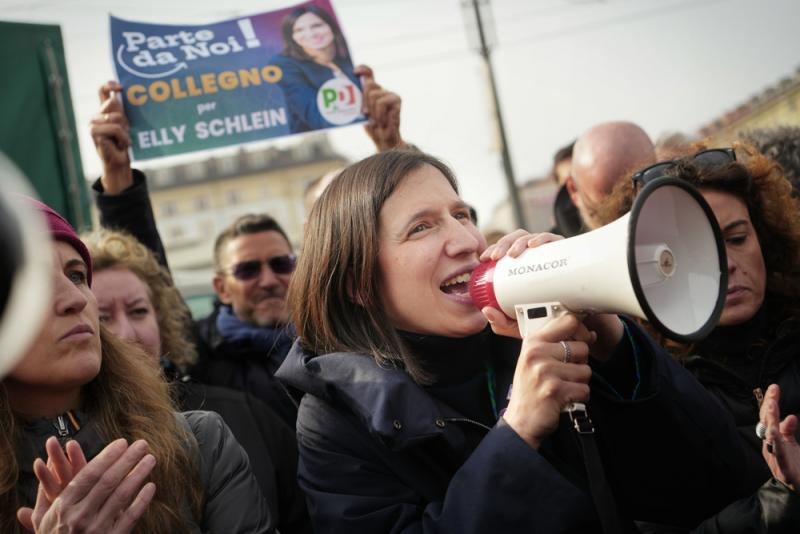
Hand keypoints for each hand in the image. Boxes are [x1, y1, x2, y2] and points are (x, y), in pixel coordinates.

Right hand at [17, 437, 155, 532]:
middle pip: (108, 481)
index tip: (122, 443)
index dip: (106, 457)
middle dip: (127, 460)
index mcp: (63, 507)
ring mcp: (96, 529)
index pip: (88, 475)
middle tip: (142, 445)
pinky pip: (130, 518)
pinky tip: (151, 487)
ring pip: (121, 496)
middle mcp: (79, 517)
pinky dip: (142, 501)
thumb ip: (46, 492)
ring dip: (138, 475)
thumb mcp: (43, 518)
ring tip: (150, 460)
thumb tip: (47, 464)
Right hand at [91, 81, 132, 193]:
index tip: (120, 88)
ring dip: (124, 130)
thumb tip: (115, 96)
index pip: (102, 91)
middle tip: (126, 131)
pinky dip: (122, 137)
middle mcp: (97, 115)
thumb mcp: (125, 124)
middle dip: (124, 117)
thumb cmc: (124, 143)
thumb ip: (120, 110)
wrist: (120, 162)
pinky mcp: (94, 132)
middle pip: (112, 104)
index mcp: (104, 110)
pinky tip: (122, 145)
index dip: (109, 85)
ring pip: (115, 117)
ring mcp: (93, 123)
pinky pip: (114, 128)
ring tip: (124, 140)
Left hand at [355, 65, 405, 151]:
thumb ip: (359, 100)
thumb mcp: (362, 112)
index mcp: (373, 91)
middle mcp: (382, 90)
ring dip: (372, 111)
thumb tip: (350, 88)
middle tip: (366, 113)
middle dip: (364, 100)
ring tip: (376, 120)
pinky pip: (381, 103)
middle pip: (369, 84)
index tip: (355, 72)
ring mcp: (390, 94)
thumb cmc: (373, 127)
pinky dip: (379, 114)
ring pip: (373, 95)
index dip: (362, 69)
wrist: (385, 141)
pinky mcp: (397, 100)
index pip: (368, 72)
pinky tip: (382, 122)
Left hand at [479, 230, 563, 338]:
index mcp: (523, 266)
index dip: (493, 250)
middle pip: (515, 241)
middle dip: (502, 244)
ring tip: (512, 254)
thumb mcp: (519, 323)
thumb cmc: (545, 319)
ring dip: (518, 241)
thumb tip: (487, 312)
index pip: (505, 251)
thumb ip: (501, 322)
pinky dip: (541, 238)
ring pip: (530, 238)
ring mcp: (550, 253)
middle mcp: (535, 256)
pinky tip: (533, 244)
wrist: (573, 325)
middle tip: (495, 258)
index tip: (485, 259)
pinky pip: (553, 239)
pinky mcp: (566, 252)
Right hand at [502, 314, 593, 448]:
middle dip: (579, 363)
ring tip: (563, 387)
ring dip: (579, 382)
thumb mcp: (534, 360)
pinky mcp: (555, 390)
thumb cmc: (529, 390)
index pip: (568, 321)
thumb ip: (557, 344)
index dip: (580, 331)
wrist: (520, 421)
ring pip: (586, 370)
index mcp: (532, 342)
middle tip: (564, 374)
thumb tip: (590, 335)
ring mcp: (546, 372)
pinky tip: (565, 398)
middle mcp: (537, 354)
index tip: (579, 340)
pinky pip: (584, 389)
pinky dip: (579, 397)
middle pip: (582, 347)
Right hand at [759, 384, 799, 490]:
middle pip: (768, 423)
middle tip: (773, 391)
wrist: (799, 490)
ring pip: (771, 437)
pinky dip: (775, 443)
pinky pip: (779, 454)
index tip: (774, 387)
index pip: (769, 418)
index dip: (771, 402)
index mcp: (773, 440)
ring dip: (771, 421)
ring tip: (772, 406)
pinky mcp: (784, 469)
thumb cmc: (794, 467)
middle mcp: (771, 447)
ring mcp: (776, 457)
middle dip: (770, 407)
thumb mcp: (790, 445)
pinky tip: (774, 432)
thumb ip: (788, 430)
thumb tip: (790, 416)